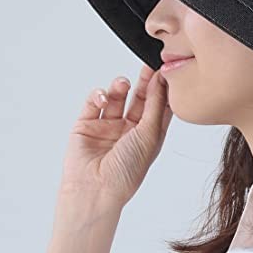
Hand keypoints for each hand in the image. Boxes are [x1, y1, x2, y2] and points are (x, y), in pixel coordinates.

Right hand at [59, 66, 172, 207]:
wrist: (95, 188)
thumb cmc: (127, 169)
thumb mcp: (150, 135)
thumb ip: (155, 105)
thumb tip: (162, 80)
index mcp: (149, 134)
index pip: (159, 106)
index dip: (163, 88)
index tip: (166, 69)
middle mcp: (129, 129)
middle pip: (139, 98)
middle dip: (144, 81)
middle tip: (148, 64)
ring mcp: (108, 126)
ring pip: (116, 98)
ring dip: (119, 87)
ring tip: (122, 84)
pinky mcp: (86, 125)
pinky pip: (93, 102)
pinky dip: (98, 96)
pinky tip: (103, 100)